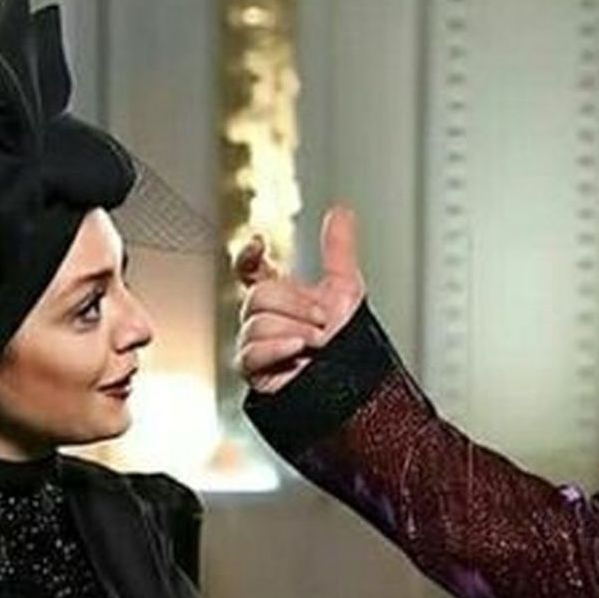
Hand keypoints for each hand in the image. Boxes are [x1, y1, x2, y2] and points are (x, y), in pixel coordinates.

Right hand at [232, 206, 365, 392]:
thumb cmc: (348, 344)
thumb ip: (337, 250)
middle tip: (323, 320)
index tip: (260, 245)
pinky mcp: (254, 370)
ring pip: (258, 323)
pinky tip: (298, 349)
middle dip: (297, 305)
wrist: (350, 385)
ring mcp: (255, 343)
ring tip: (319, 343)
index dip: (248, 256)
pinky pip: (252, 352)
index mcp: (279, 296)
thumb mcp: (345, 289)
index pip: (249, 270)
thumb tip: (340, 212)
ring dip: (297, 330)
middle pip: (259, 295)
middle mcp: (263, 318)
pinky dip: (279, 348)